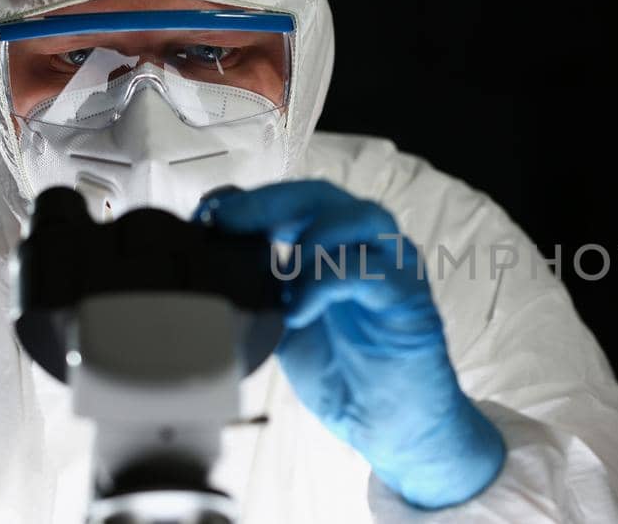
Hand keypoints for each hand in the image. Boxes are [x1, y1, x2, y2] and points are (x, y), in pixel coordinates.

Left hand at [195, 181, 504, 508]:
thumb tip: (209, 255)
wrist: (385, 423)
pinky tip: (298, 312)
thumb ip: (258, 287)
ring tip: (280, 280)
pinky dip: (324, 282)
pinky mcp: (409, 294)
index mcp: (338, 246)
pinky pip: (367, 268)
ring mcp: (394, 265)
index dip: (253, 201)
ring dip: (309, 239)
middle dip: (272, 204)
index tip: (208, 217)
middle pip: (323, 195)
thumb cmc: (339, 373)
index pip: (296, 199)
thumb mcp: (280, 323)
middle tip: (230, 224)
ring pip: (357, 216)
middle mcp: (369, 245)